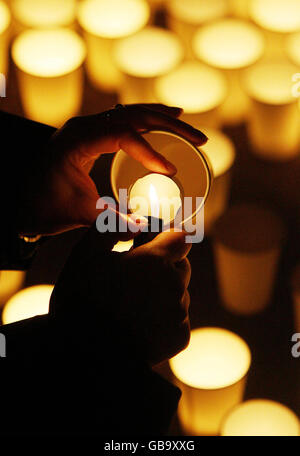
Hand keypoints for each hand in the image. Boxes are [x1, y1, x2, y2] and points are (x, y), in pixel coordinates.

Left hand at [17, 104, 206, 235]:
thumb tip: (150, 229)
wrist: (25, 204)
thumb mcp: (84, 215)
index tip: (169, 170)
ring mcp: (86, 127)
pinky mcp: (90, 133)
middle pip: (132, 115)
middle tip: (197, 136)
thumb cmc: (48, 208)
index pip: (121, 134)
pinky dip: (144, 118)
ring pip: (128, 112)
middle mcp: (82, 127)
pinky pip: (121, 118)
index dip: (149, 151)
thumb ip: (117, 221)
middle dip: (168, 125)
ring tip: (185, 121)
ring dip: (159, 116)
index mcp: (76, 141)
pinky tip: (160, 120)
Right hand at [50, 225, 191, 365]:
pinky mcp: (179, 337)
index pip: (179, 237)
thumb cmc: (83, 301)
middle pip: (181, 265)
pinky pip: (178, 319)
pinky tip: (139, 324)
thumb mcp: (86, 254)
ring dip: (162, 293)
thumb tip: (134, 220)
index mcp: (156, 261)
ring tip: (132, 305)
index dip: (165, 238)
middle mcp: (175, 285)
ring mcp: (179, 313)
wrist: (84, 354)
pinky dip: (163, 318)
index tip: (148, 246)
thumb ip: (112, 226)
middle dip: (164, 266)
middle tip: (135, 277)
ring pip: (179, 293)